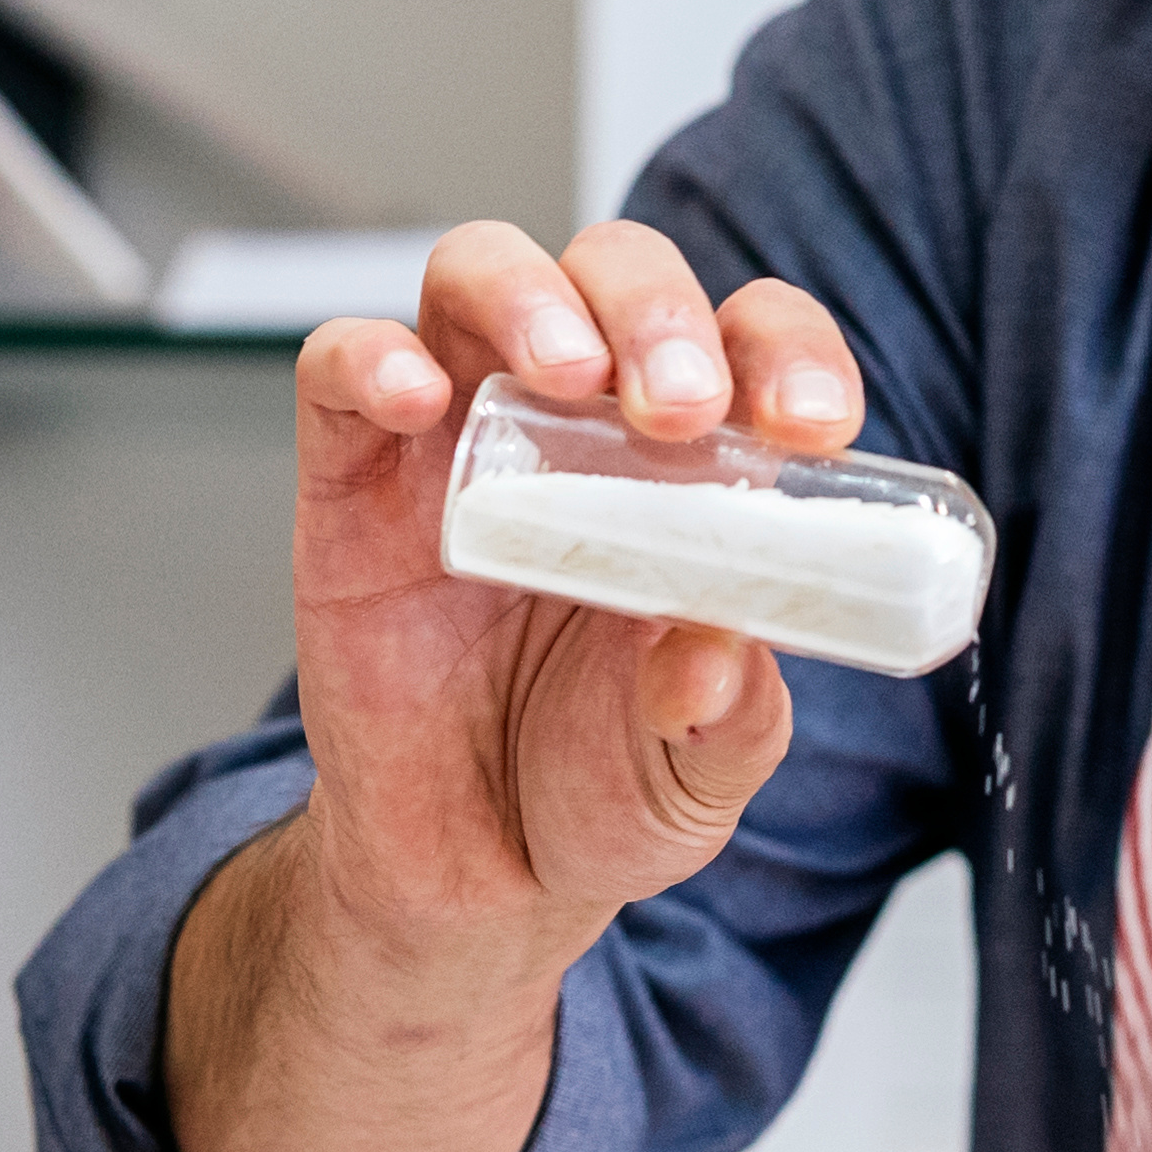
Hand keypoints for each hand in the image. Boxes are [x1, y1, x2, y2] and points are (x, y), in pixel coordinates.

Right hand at [287, 217, 860, 968]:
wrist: (469, 879)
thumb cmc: (595, 792)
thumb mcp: (698, 775)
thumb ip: (727, 717)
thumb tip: (715, 653)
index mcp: (694, 468)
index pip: (751, 341)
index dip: (789, 351)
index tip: (809, 424)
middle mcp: (579, 425)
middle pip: (616, 272)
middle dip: (659, 311)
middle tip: (680, 408)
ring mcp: (460, 437)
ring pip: (479, 274)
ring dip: (531, 296)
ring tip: (569, 374)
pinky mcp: (353, 479)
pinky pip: (342, 369)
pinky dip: (372, 358)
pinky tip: (416, 399)